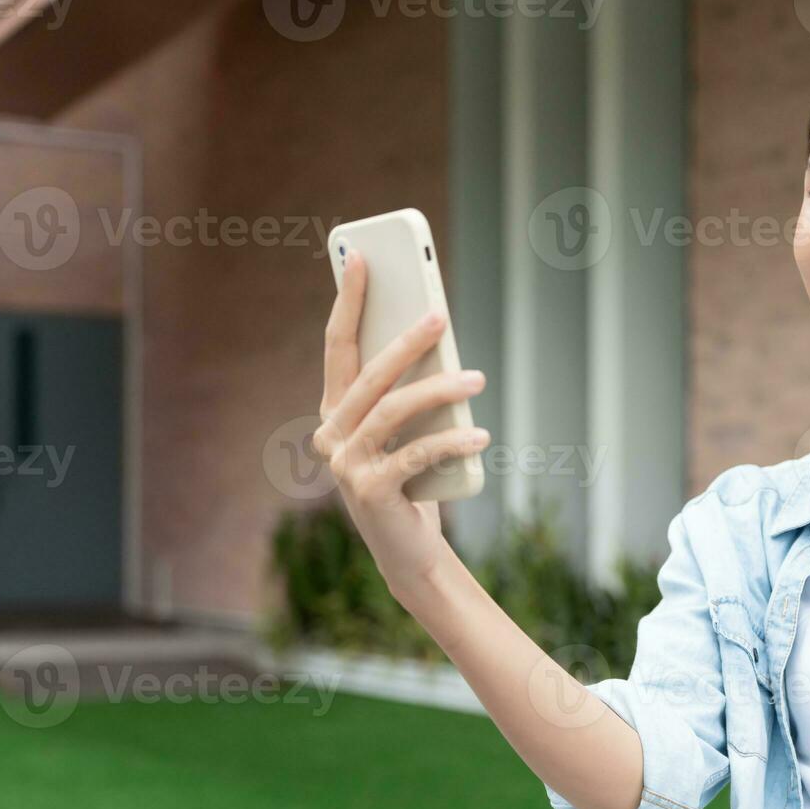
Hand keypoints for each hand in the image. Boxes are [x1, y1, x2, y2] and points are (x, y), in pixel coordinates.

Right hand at [311, 251, 489, 594]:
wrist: (408, 551)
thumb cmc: (413, 480)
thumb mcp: (409, 430)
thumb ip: (409, 389)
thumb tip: (436, 334)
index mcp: (335, 412)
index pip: (338, 345)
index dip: (348, 300)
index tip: (361, 257)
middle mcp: (330, 435)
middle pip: (369, 375)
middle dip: (405, 341)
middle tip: (440, 315)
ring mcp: (345, 465)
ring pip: (392, 412)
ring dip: (439, 390)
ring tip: (477, 379)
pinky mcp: (370, 492)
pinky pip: (415, 455)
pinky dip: (450, 442)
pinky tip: (480, 436)